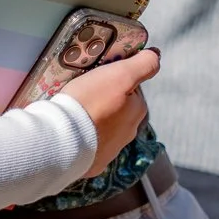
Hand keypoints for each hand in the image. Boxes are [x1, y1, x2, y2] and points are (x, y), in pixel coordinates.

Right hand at [59, 49, 160, 177]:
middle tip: (81, 93)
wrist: (61, 140)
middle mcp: (129, 133)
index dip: (113, 79)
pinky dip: (82, 136)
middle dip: (103, 100)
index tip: (96, 77)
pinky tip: (70, 130)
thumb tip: (156, 56)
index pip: (129, 87)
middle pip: (117, 108)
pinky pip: (89, 144)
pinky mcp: (93, 162)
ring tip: (73, 112)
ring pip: (103, 127)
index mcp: (138, 111)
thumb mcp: (120, 75)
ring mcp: (110, 150)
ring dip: (92, 119)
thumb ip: (143, 64)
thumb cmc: (90, 103)